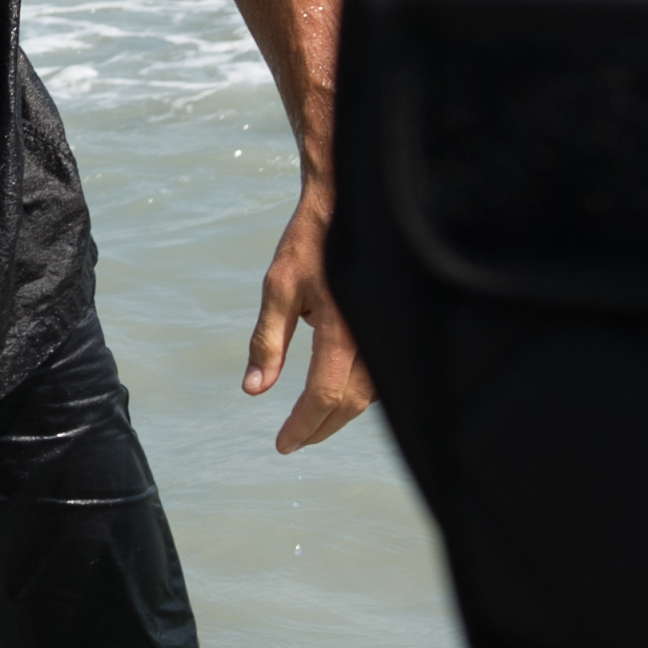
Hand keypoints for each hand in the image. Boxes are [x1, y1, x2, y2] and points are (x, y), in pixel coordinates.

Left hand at [241, 170, 371, 454]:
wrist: (350, 203)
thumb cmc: (311, 242)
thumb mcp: (278, 288)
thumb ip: (267, 342)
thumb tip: (254, 390)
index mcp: (341, 328)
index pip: (323, 394)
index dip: (303, 425)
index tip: (283, 444)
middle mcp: (372, 335)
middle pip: (350, 403)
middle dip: (320, 427)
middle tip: (293, 440)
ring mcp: (388, 331)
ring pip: (371, 393)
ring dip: (341, 413)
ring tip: (312, 423)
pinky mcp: (394, 324)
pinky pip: (381, 374)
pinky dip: (359, 392)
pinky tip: (338, 394)